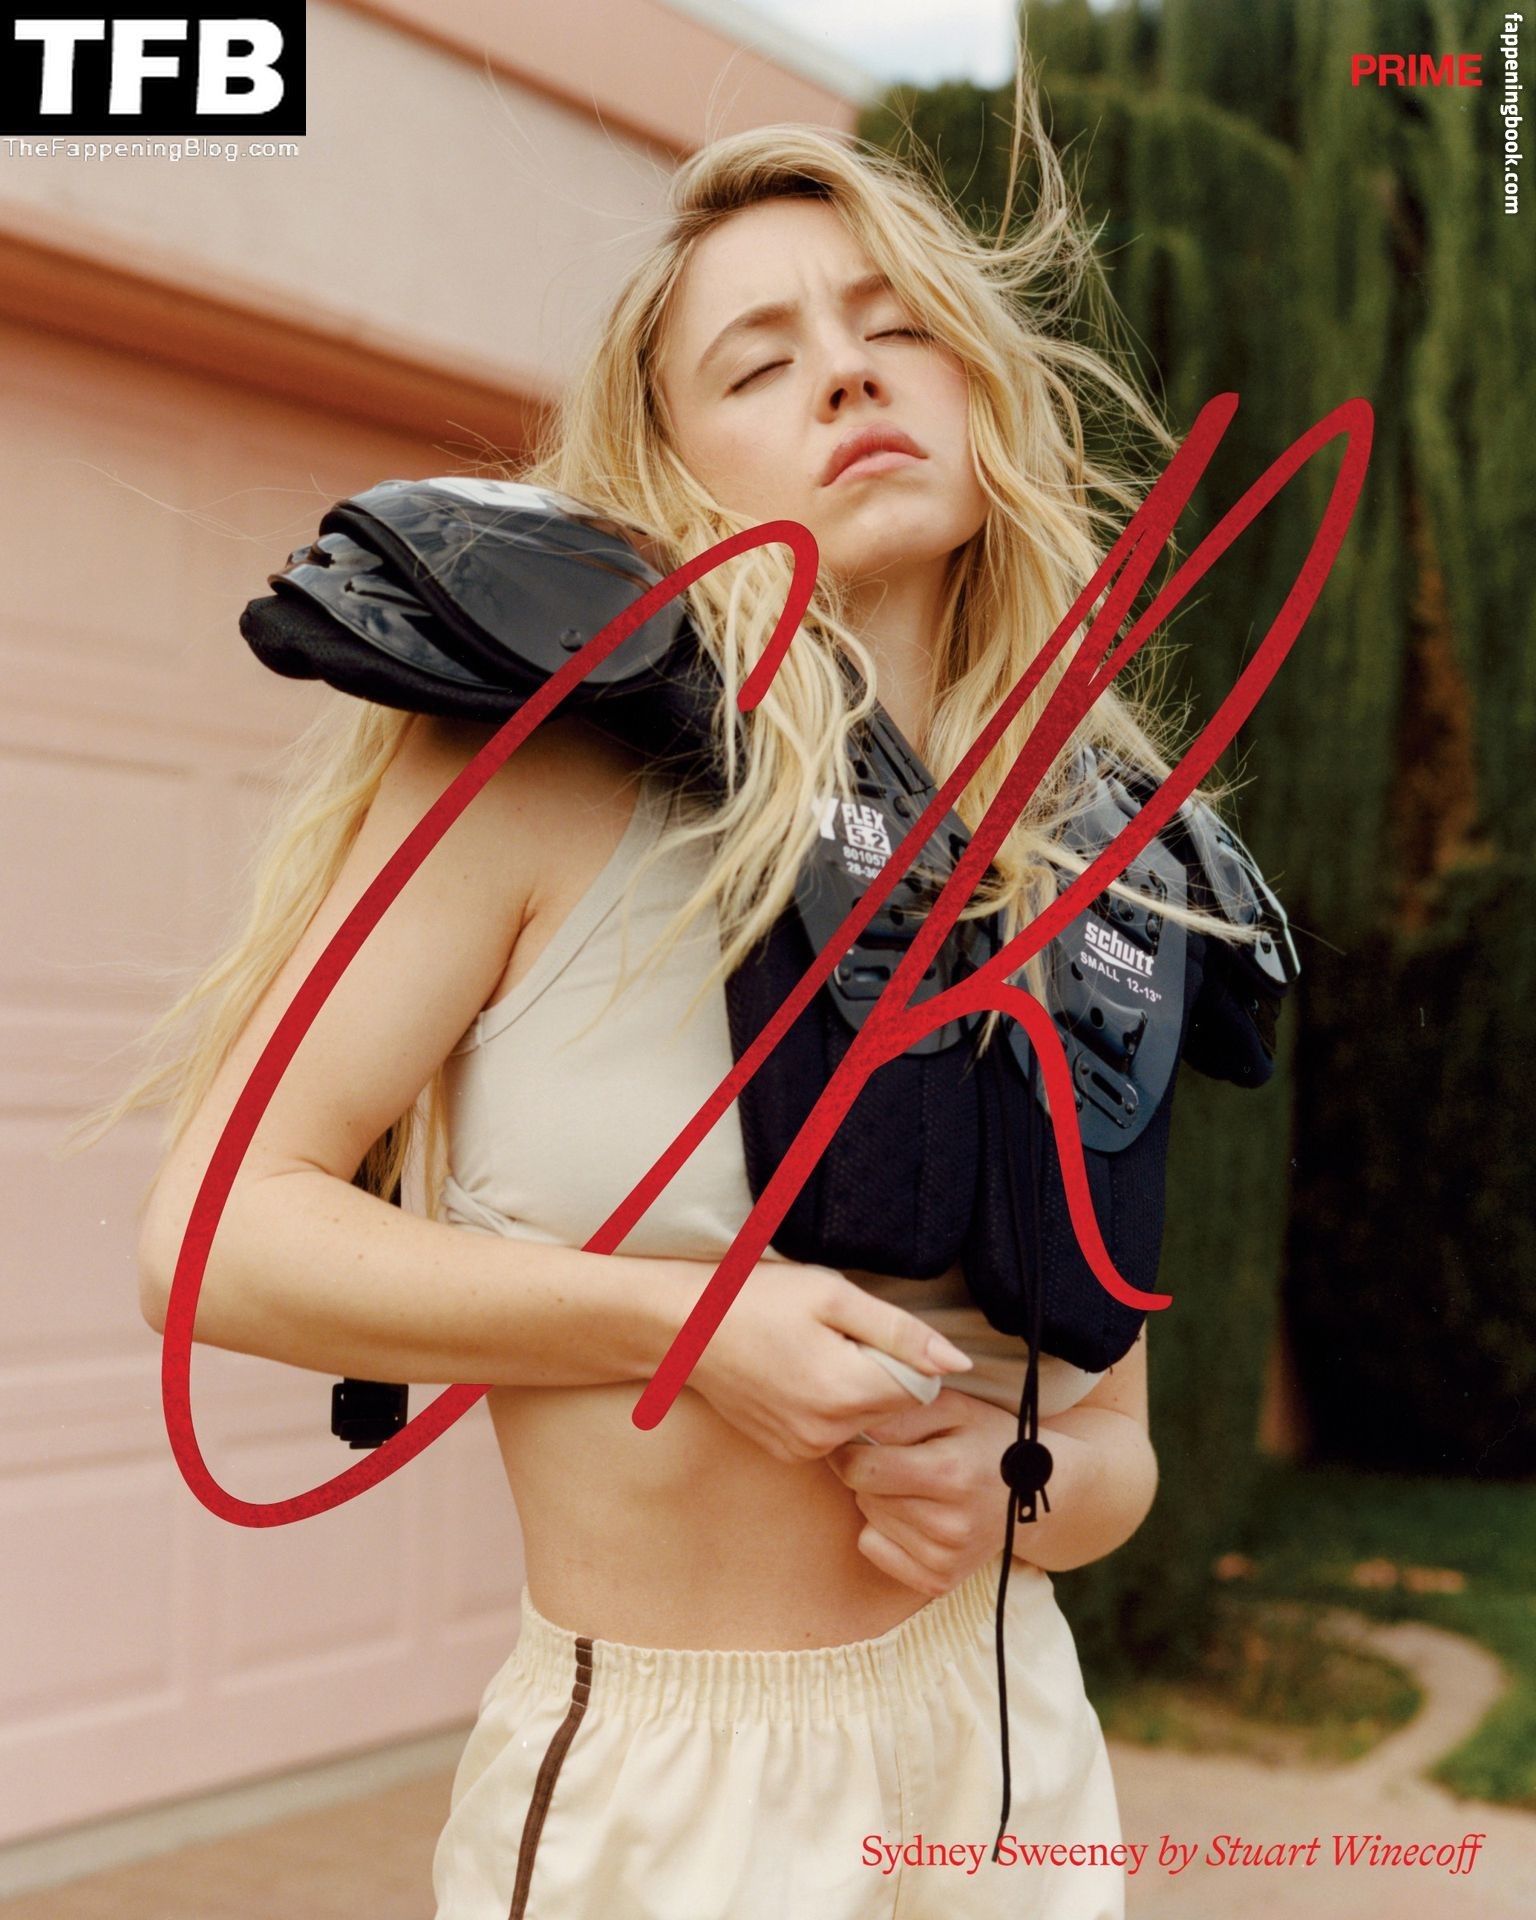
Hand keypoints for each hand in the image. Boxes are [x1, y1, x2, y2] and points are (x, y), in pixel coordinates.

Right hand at [686, 1258, 972, 1463]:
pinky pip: (833, 1432)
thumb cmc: (758, 1299)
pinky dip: (827, 1407)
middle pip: (893, 1408)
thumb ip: (902, 1334)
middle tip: (832, 1337)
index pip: (921, 1388)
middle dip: (878, 1373)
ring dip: (852, 1391)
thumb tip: (959, 1363)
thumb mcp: (834, 1297)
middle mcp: (828, 1433)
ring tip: (808, 1353)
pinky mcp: (788, 1453)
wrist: (685, 1327)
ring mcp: (804, 1449)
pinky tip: (794, 1375)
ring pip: (864, 1422)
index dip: (901, 1354)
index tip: (863, 1331)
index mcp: (845, 1392)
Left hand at [824, 1390, 1025, 1597]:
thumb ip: (903, 1414)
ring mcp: (944, 1558)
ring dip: (879, 1499)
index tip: (858, 1439)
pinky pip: (872, 1549)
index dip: (848, 1450)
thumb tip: (854, 1429)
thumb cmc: (988, 1441)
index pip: (861, 1469)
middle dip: (870, 1472)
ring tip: (917, 1487)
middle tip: (901, 1460)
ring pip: (868, 1519)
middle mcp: (948, 1524)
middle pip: (863, 1493)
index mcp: (950, 1474)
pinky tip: (915, 1517)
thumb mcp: (954, 1408)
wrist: (1040, 1494)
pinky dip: (883, 1530)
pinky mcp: (938, 1582)